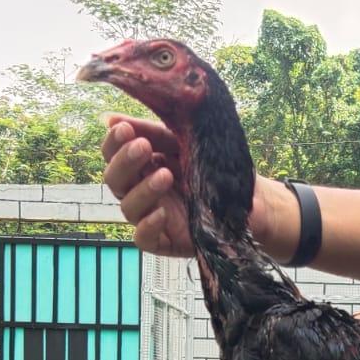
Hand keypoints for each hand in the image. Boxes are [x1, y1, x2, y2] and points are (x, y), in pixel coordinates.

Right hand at [101, 114, 297, 259]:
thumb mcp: (183, 144)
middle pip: (115, 180)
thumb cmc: (212, 169)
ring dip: (143, 190)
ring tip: (166, 175)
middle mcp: (140, 191)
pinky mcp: (163, 241)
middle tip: (143, 147)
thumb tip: (111, 119)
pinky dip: (148, 225)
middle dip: (125, 163)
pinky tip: (162, 212)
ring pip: (128, 208)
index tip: (125, 130)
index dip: (113, 143)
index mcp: (141, 166)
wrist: (248, 198)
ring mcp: (150, 216)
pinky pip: (143, 238)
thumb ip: (151, 132)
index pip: (113, 155)